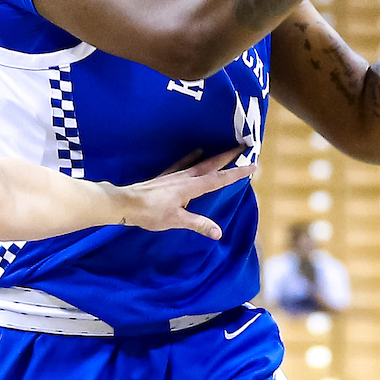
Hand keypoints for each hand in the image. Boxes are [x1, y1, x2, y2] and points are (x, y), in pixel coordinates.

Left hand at [112, 148, 254, 238]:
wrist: (126, 203)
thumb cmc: (151, 213)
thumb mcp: (176, 221)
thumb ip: (198, 224)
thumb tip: (219, 232)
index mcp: (191, 187)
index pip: (219, 179)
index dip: (236, 173)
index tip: (252, 165)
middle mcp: (185, 177)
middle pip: (212, 164)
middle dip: (229, 156)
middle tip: (245, 146)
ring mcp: (175, 175)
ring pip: (200, 163)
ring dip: (215, 156)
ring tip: (227, 150)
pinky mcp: (166, 176)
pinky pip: (184, 163)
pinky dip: (193, 156)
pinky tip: (197, 151)